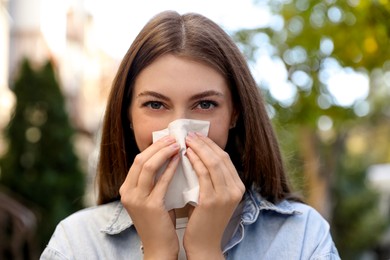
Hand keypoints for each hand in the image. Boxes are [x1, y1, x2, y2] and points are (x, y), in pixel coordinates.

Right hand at [119, 135, 180, 258]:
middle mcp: (128, 192)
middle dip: (159, 146)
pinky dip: (171, 167)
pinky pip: (162, 181)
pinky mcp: (150, 206)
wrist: (159, 248)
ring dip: (164, 152)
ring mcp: (137, 199)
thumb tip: (167, 157)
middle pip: (141, 159)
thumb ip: (154, 180)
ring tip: (178, 144)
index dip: (153, 147)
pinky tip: (180, 159)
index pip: (138, 160)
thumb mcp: (151, 198)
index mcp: (126, 189)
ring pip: (148, 166)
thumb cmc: (159, 222)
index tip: (168, 139)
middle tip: (175, 137)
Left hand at [183, 132, 244, 258]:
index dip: (211, 145)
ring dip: (199, 148)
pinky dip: (195, 161)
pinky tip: (187, 154)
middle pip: (221, 158)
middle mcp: (235, 189)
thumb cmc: (205, 220)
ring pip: (213, 163)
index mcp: (238, 187)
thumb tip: (199, 154)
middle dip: (204, 143)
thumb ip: (212, 178)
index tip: (198, 136)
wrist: (204, 245)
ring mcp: (225, 195)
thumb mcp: (214, 196)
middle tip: (190, 134)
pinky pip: (203, 174)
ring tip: (186, 140)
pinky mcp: (212, 200)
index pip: (225, 159)